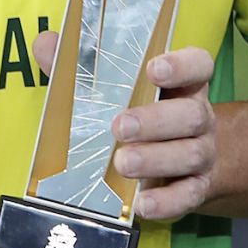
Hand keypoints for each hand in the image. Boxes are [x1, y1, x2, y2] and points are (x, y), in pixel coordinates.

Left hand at [32, 33, 215, 221]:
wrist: (181, 163)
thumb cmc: (138, 112)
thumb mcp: (115, 87)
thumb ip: (81, 65)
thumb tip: (46, 44)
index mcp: (182, 83)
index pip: (198, 65)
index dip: (181, 65)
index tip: (154, 69)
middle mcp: (198, 115)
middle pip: (192, 114)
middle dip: (156, 120)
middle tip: (119, 127)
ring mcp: (201, 152)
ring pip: (191, 154)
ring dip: (156, 159)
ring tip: (121, 163)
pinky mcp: (196, 187)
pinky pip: (188, 195)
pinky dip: (166, 201)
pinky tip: (142, 203)